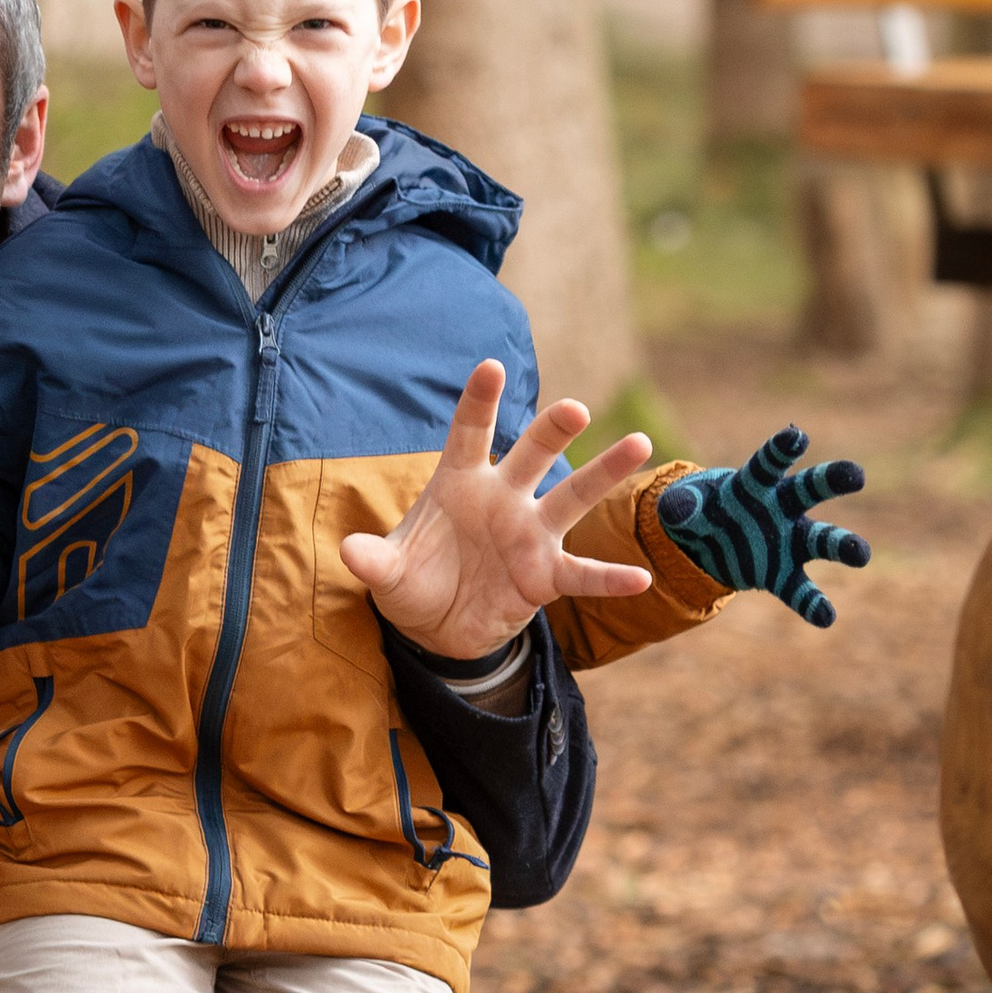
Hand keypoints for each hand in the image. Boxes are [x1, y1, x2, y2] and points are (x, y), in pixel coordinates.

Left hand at [341, 360, 655, 654]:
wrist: (437, 626)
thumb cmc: (415, 581)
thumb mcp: (387, 573)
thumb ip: (373, 561)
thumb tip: (351, 552)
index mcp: (460, 482)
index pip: (469, 433)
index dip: (479, 402)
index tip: (489, 366)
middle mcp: (502, 497)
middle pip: (531, 454)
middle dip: (551, 430)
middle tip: (573, 408)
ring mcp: (529, 534)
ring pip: (571, 498)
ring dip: (603, 472)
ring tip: (639, 443)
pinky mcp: (545, 575)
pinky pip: (581, 574)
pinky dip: (609, 578)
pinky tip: (640, 579)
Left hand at [657, 425, 869, 626]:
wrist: (708, 542)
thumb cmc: (701, 510)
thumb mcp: (682, 505)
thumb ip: (682, 505)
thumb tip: (681, 513)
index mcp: (754, 481)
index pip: (769, 462)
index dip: (781, 448)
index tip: (797, 436)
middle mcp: (782, 507)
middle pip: (810, 489)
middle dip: (832, 480)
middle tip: (855, 475)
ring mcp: (789, 541)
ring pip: (821, 538)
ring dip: (842, 544)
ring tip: (861, 554)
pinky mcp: (783, 574)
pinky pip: (800, 590)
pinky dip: (813, 603)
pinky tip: (825, 617)